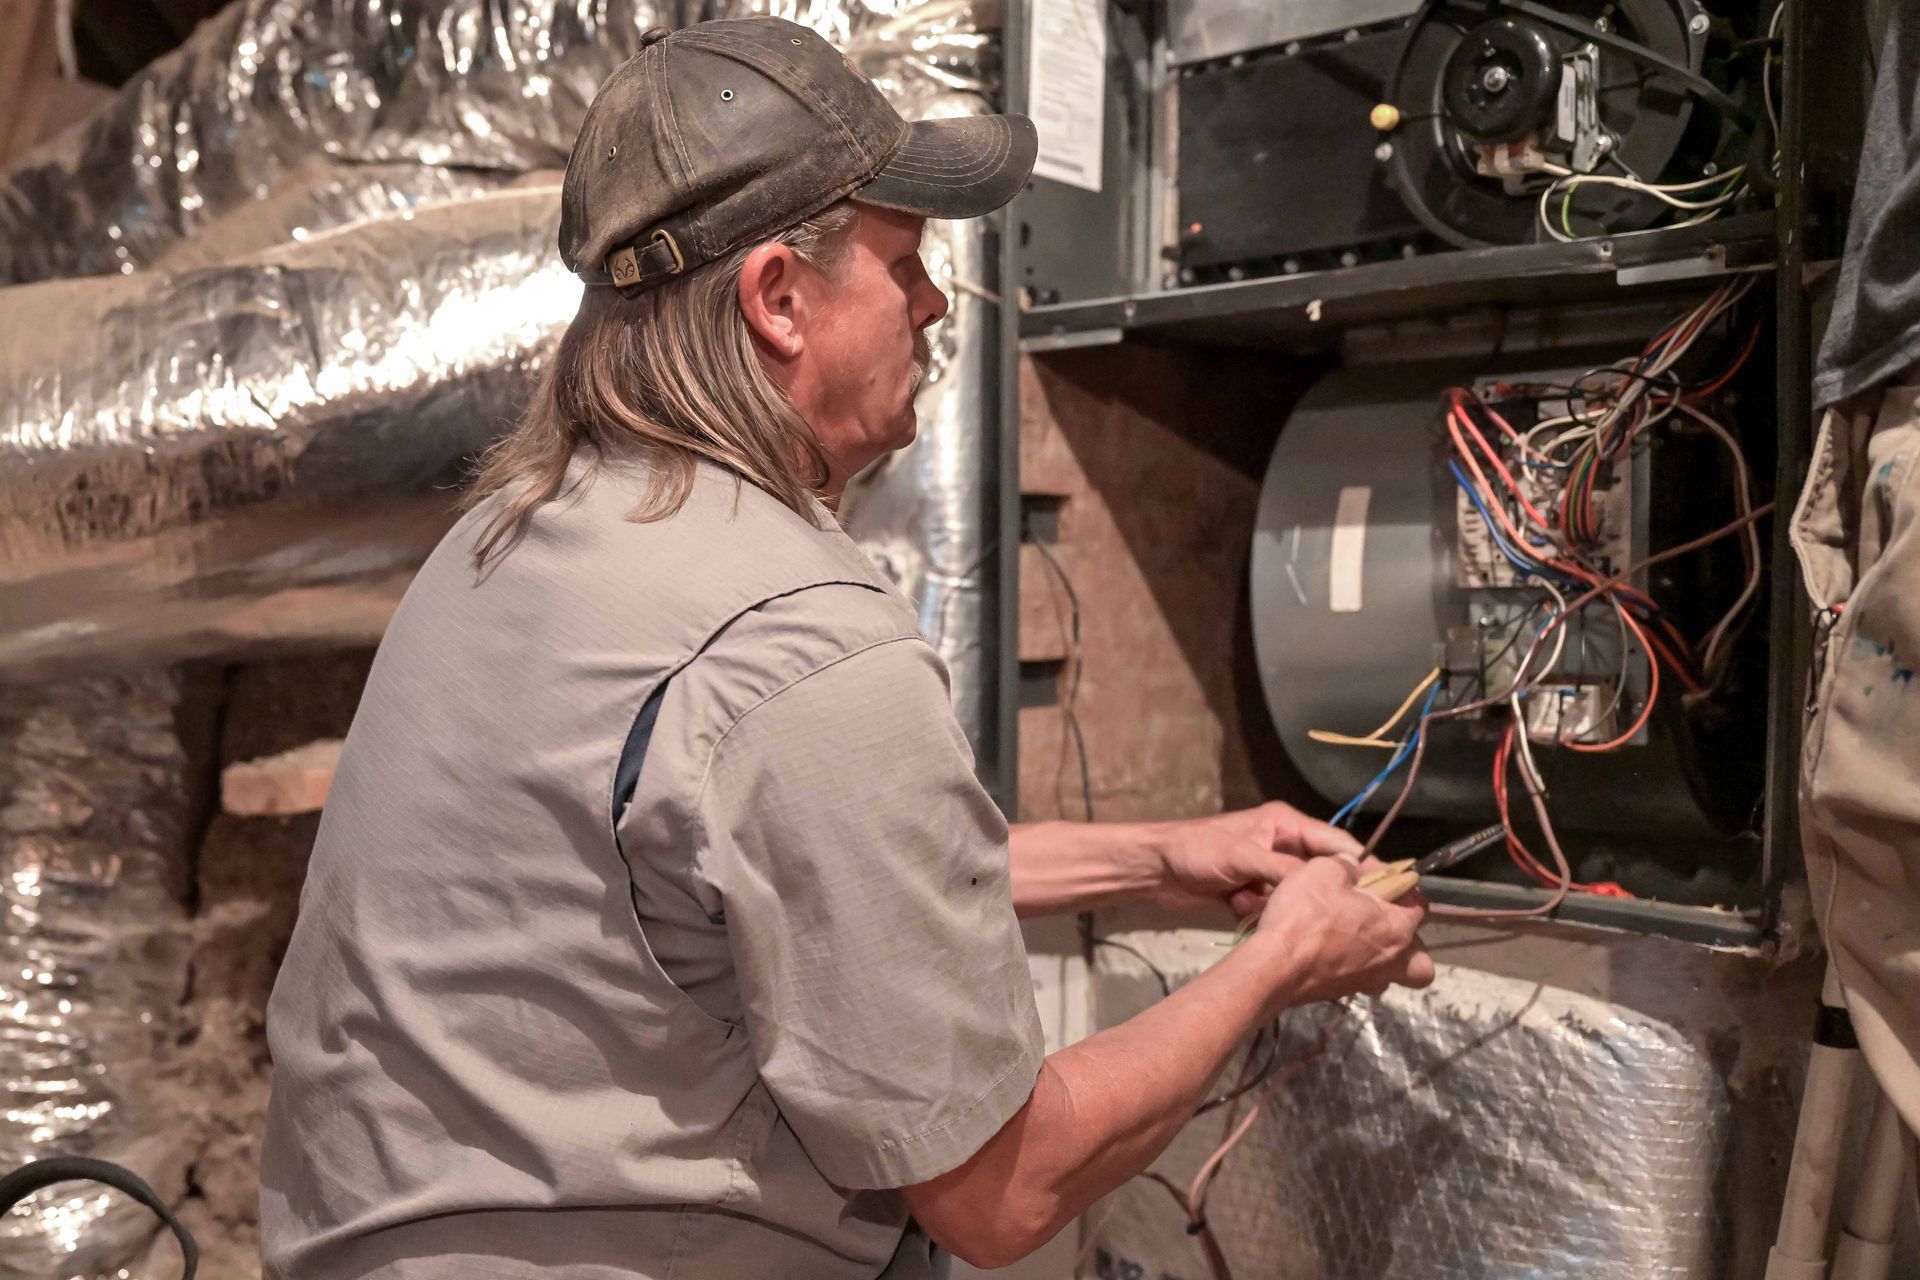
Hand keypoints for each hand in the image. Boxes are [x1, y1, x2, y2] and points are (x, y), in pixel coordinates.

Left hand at [1151, 801, 1365, 920]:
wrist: (1155, 871)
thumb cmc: (1197, 851)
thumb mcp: (1244, 856)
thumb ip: (1286, 871)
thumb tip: (1327, 885)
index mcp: (1287, 825)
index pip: (1337, 845)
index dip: (1363, 867)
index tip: (1389, 893)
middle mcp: (1284, 848)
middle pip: (1321, 876)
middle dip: (1321, 896)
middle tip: (1336, 918)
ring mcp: (1269, 874)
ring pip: (1298, 898)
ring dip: (1281, 907)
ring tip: (1261, 906)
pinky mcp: (1254, 896)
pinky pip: (1275, 911)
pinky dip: (1261, 915)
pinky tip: (1239, 908)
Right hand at [1249, 856, 1433, 1006]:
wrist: (1273, 967)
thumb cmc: (1305, 916)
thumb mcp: (1324, 871)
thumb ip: (1346, 865)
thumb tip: (1352, 867)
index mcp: (1396, 928)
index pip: (1419, 905)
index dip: (1403, 888)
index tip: (1382, 879)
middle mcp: (1390, 960)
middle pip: (1421, 961)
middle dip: (1410, 945)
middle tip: (1382, 925)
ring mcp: (1366, 982)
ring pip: (1391, 977)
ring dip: (1382, 962)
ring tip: (1356, 943)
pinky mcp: (1340, 994)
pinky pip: (1360, 981)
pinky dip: (1351, 969)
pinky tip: (1327, 953)